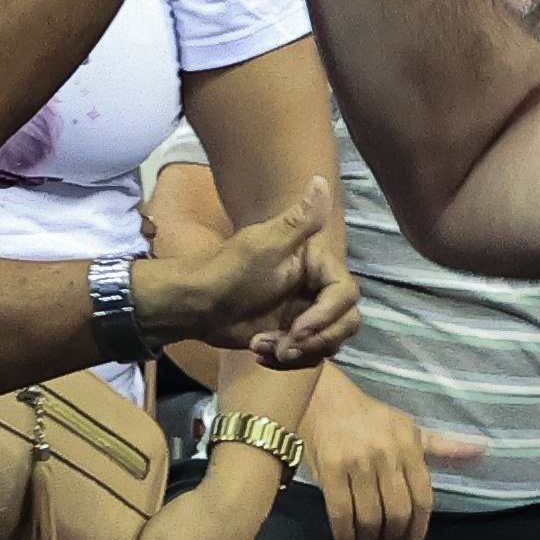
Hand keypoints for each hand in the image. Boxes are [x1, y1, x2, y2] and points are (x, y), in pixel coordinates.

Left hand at [137, 188, 356, 369]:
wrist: (193, 305)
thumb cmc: (226, 270)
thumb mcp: (265, 245)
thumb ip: (299, 219)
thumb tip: (320, 178)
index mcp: (315, 263)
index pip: (345, 295)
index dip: (327, 315)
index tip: (299, 328)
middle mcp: (316, 287)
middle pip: (345, 324)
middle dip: (314, 341)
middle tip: (282, 347)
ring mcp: (305, 312)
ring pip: (328, 344)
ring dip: (297, 353)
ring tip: (262, 348)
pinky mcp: (291, 335)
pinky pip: (307, 356)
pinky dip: (284, 361)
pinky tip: (258, 353)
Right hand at [297, 387, 436, 539]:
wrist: (325, 399)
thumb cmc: (372, 419)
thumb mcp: (411, 429)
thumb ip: (444, 446)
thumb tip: (482, 449)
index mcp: (410, 446)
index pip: (422, 497)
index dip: (419, 527)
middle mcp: (387, 455)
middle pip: (396, 511)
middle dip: (393, 537)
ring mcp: (357, 463)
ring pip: (369, 515)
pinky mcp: (331, 469)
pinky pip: (341, 511)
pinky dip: (344, 535)